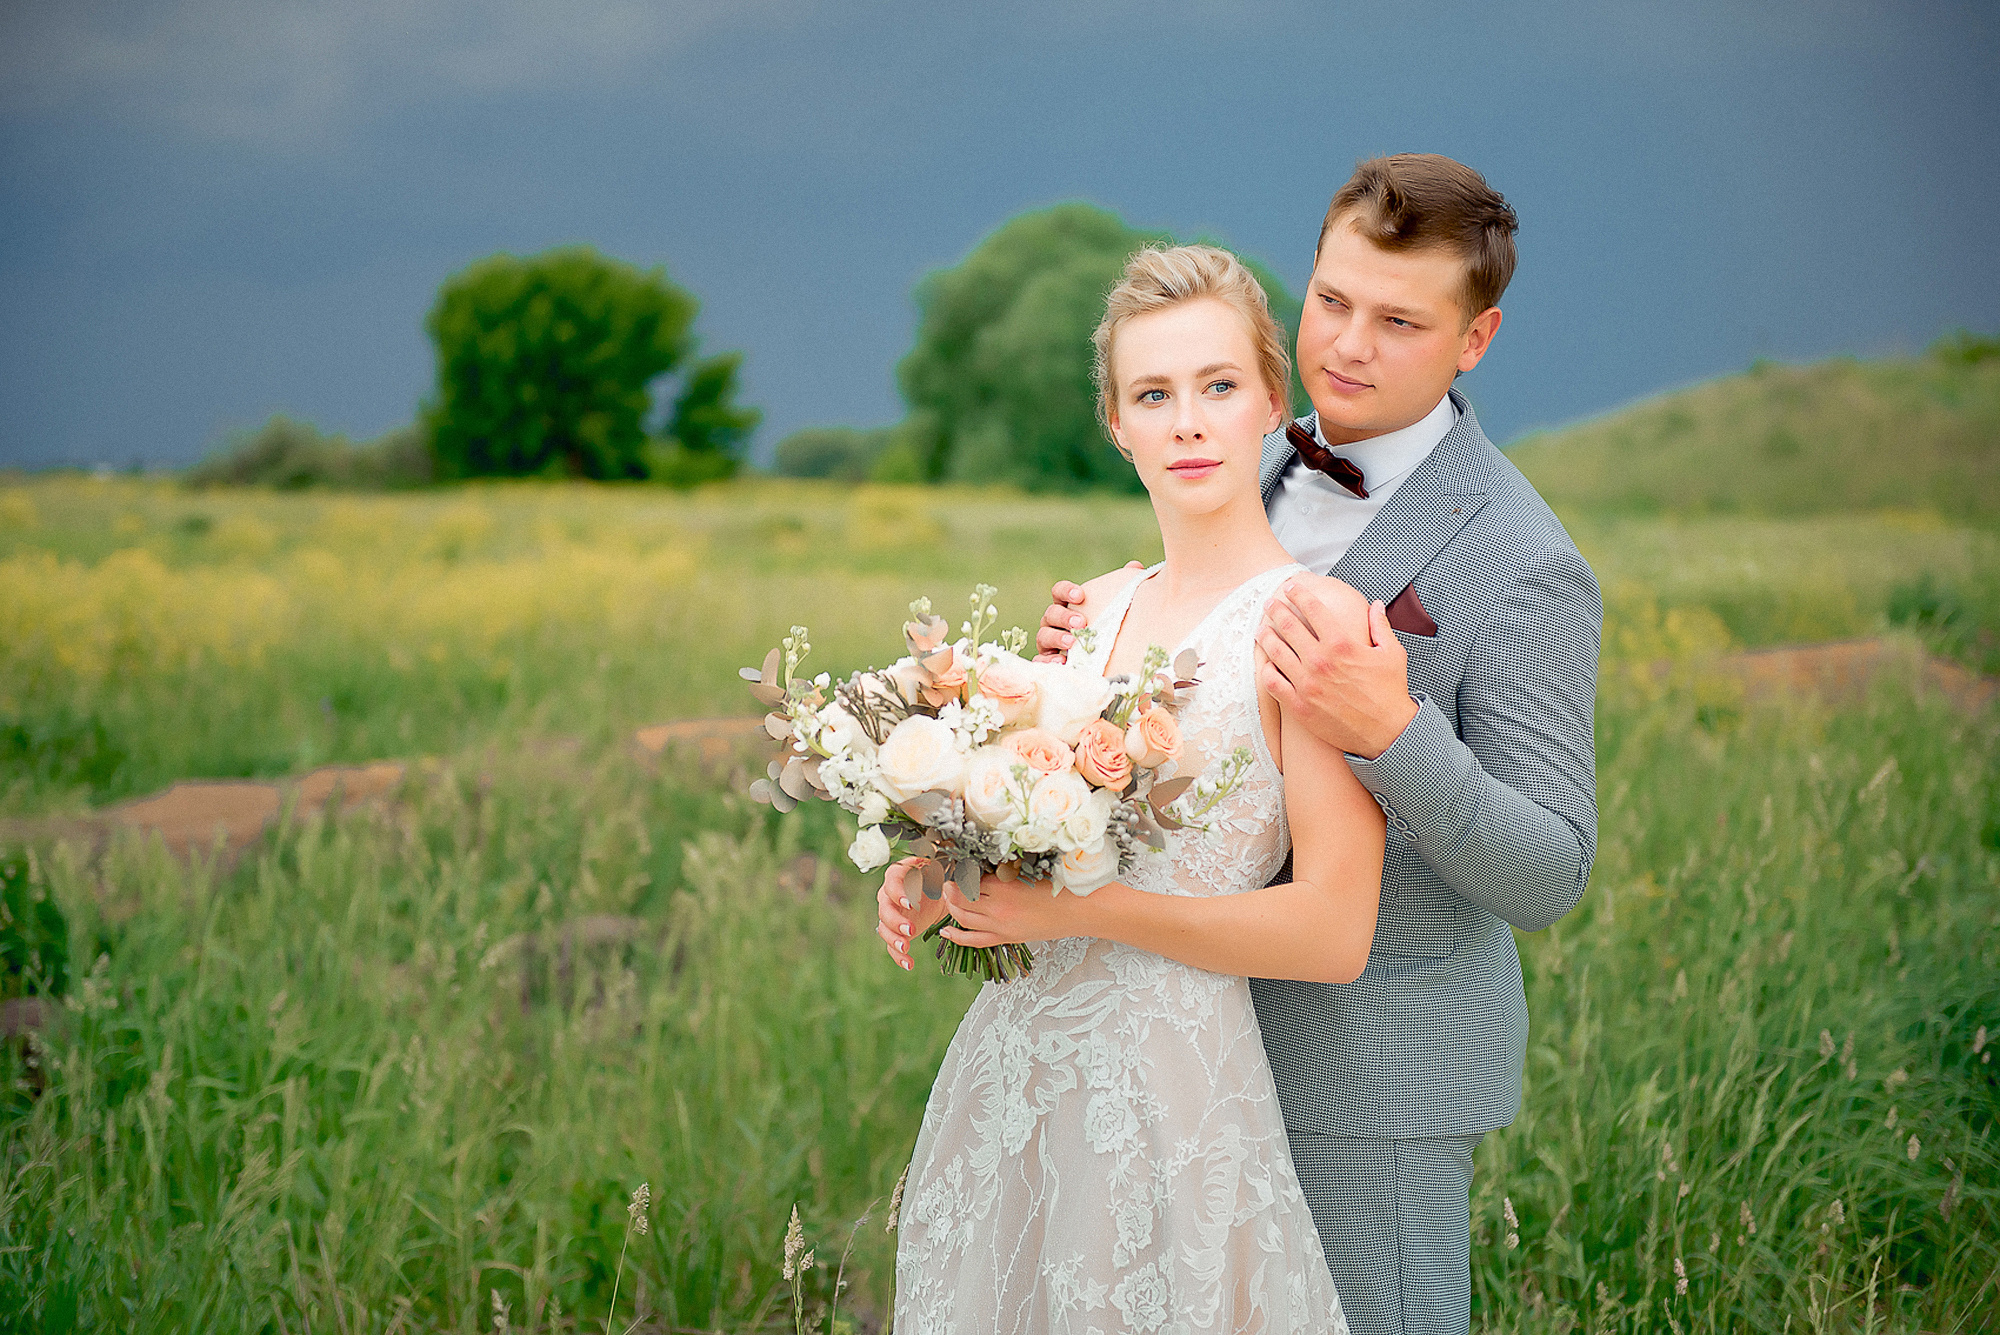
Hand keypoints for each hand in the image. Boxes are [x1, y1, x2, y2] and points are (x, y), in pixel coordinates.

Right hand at [875, 857, 947, 971]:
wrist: (943, 891)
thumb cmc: (942, 875)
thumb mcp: (945, 867)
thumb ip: (944, 865)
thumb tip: (948, 863)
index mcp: (901, 874)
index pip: (892, 880)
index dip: (898, 893)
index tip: (910, 904)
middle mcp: (891, 894)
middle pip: (884, 907)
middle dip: (895, 920)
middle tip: (910, 930)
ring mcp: (892, 913)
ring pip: (883, 927)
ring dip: (893, 939)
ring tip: (906, 947)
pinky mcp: (896, 930)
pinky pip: (892, 944)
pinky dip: (898, 955)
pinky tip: (909, 964)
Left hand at [936, 872, 1078, 947]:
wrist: (1080, 909)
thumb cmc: (1060, 885)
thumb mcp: (1029, 869)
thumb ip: (1004, 869)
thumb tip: (982, 866)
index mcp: (1004, 885)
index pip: (969, 878)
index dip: (958, 871)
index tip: (953, 864)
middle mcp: (998, 907)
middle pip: (960, 897)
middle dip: (949, 888)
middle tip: (944, 879)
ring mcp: (1001, 926)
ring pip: (963, 917)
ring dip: (951, 906)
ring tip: (947, 897)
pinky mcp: (1007, 938)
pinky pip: (975, 940)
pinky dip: (958, 936)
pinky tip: (946, 930)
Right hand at [1034, 561, 1143, 661]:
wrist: (1110, 661)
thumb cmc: (1111, 629)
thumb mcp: (1118, 608)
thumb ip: (1124, 588)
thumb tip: (1135, 566)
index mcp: (1068, 606)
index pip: (1059, 591)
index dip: (1066, 591)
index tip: (1081, 595)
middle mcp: (1055, 622)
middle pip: (1051, 613)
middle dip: (1064, 616)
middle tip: (1081, 622)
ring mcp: (1050, 642)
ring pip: (1044, 635)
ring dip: (1056, 637)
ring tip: (1072, 642)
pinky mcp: (1049, 661)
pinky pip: (1042, 660)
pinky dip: (1048, 660)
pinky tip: (1062, 663)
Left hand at [1259, 574, 1418, 758]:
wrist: (1387, 732)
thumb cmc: (1390, 691)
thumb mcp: (1392, 653)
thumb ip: (1380, 625)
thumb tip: (1374, 604)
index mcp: (1342, 644)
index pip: (1313, 609)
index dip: (1299, 594)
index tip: (1290, 587)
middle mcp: (1321, 661)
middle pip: (1288, 626)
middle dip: (1275, 609)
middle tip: (1269, 602)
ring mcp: (1307, 683)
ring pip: (1275, 652)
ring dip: (1265, 636)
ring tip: (1260, 629)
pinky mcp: (1299, 705)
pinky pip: (1272, 683)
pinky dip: (1264, 670)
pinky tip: (1263, 663)